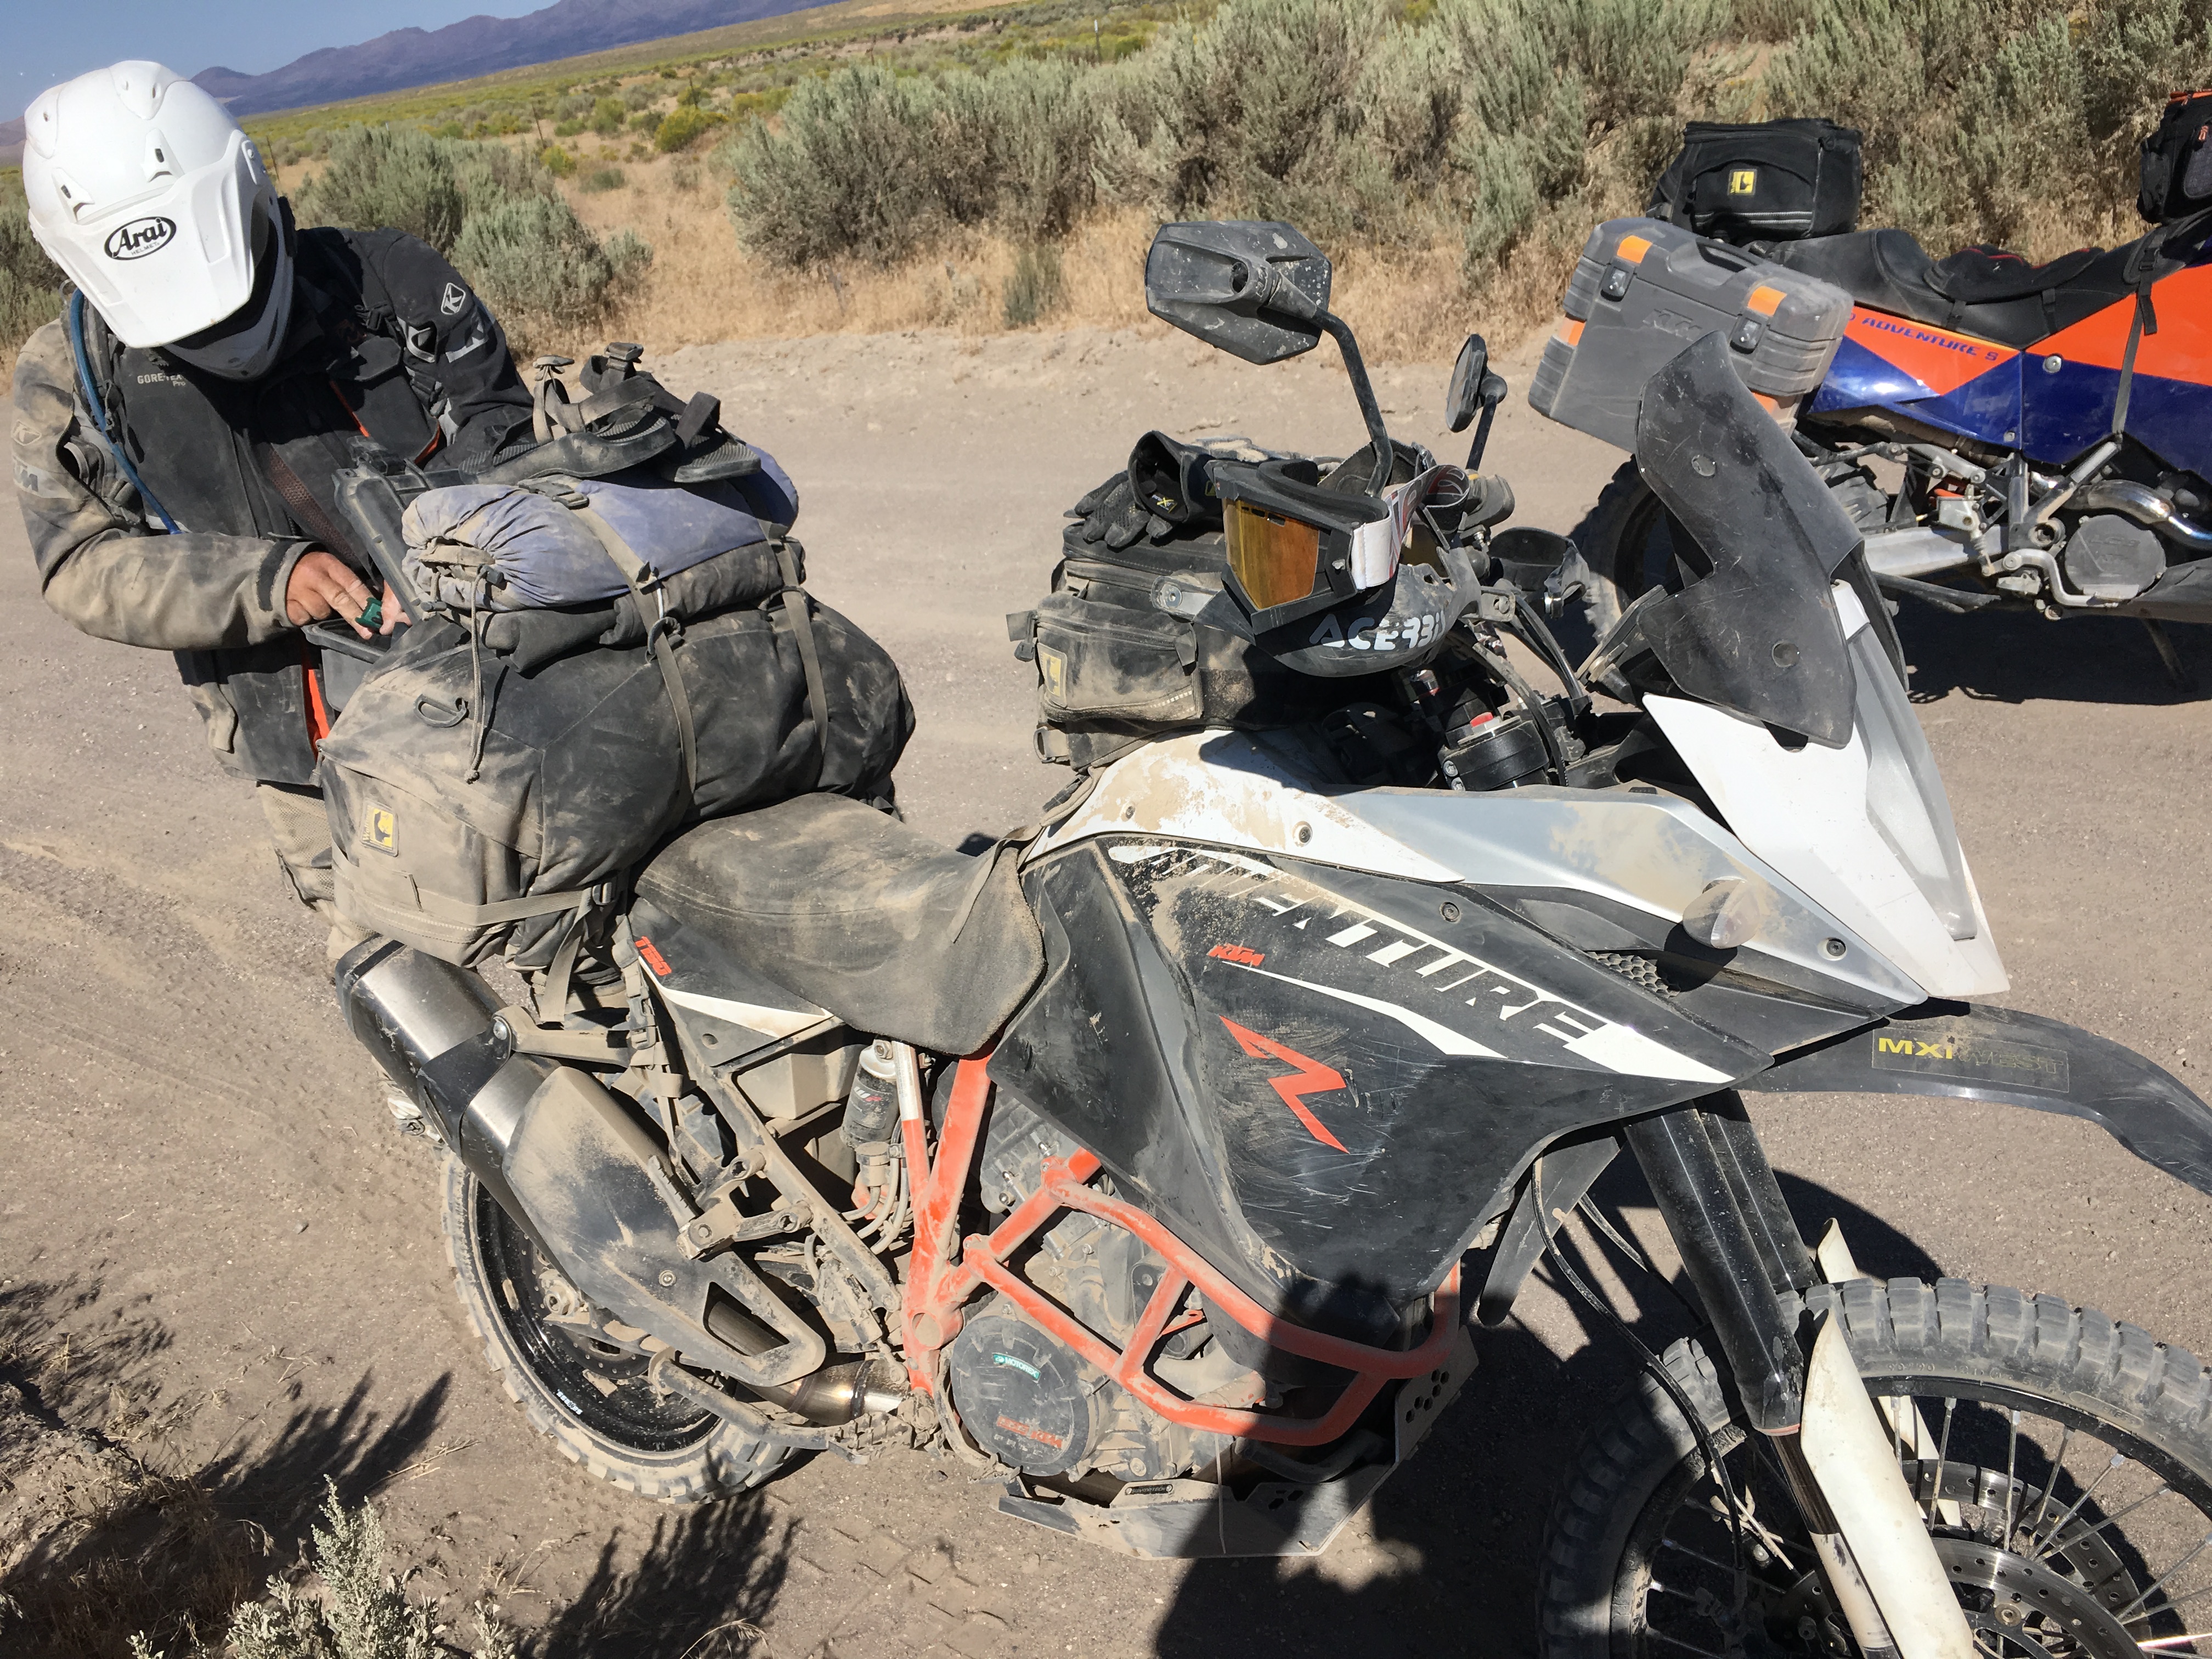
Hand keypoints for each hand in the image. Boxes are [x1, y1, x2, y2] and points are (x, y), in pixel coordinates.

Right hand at [286, 550, 408, 637]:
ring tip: (315, 601)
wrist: (272, 568)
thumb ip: (344, 580)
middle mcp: (314, 577)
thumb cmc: (308, 569)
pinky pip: (306, 618)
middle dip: (356, 617)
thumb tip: (369, 603)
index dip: (365, 600)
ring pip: (322, 612)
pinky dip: (307, 616)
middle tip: (367, 632)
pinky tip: (302, 606)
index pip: (352, 583)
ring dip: (324, 613)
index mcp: (327, 564)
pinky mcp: (288, 605)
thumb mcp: (326, 566)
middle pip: (340, 600)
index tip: (377, 614)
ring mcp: (300, 592)